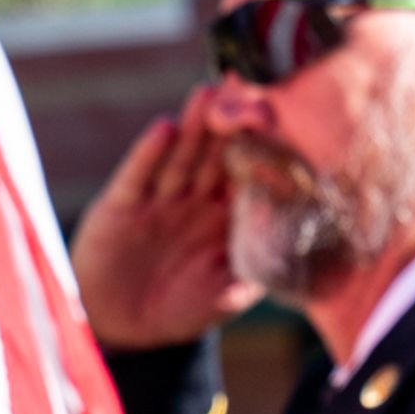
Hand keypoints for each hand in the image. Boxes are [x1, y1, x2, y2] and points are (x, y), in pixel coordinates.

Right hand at [70, 90, 265, 349]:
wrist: (121, 328)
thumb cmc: (180, 311)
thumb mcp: (227, 295)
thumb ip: (255, 269)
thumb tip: (292, 248)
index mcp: (223, 219)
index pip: (246, 177)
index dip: (261, 151)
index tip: (281, 122)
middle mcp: (193, 200)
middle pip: (215, 156)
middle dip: (229, 124)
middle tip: (246, 85)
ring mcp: (158, 199)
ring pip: (180, 156)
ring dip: (194, 127)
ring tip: (208, 94)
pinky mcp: (122, 204)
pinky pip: (139, 175)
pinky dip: (151, 153)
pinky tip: (165, 129)